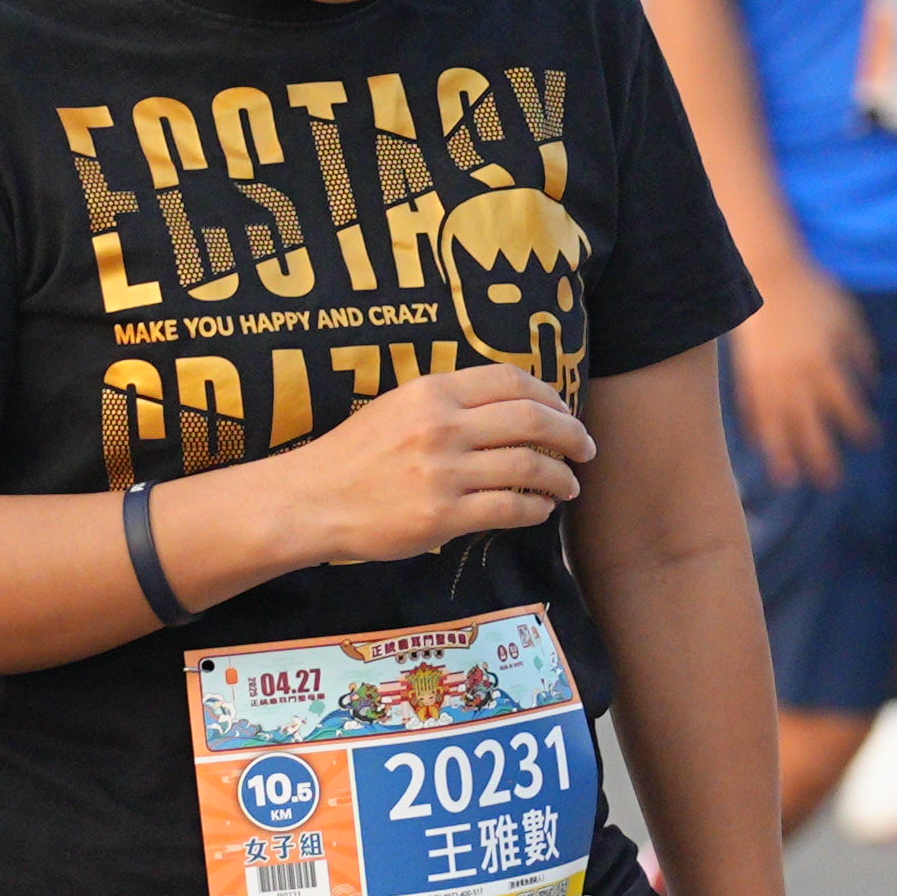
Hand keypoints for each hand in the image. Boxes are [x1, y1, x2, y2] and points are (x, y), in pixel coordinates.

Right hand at [259, 361, 593, 567]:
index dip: (550, 394)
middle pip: (532, 419)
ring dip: (560, 476)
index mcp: (432, 391)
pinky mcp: (442, 515)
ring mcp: (444, 472)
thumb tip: (506, 408)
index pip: (510, 380)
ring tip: (569, 484)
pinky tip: (541, 509)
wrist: (311, 500)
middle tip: (585, 448)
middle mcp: (442, 425)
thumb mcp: (397, 407)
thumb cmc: (352, 457)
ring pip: (528, 466)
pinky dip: (536, 508)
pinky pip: (510, 508)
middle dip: (570, 433)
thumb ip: (446, 403)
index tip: (564, 411)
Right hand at [727, 264, 877, 488]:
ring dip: (783, 451)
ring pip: (777, 420)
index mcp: (824, 358)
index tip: (868, 440)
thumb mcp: (845, 316)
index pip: (844, 401)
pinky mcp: (747, 367)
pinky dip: (755, 426)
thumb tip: (871, 384)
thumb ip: (859, 351)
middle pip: (809, 420)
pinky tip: (761, 447)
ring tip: (787, 479)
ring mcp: (768, 371)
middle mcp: (796, 371)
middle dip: (819, 452)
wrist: (767, 270)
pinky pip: (751, 404)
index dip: (857, 422)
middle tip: (829, 481)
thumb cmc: (812, 291)